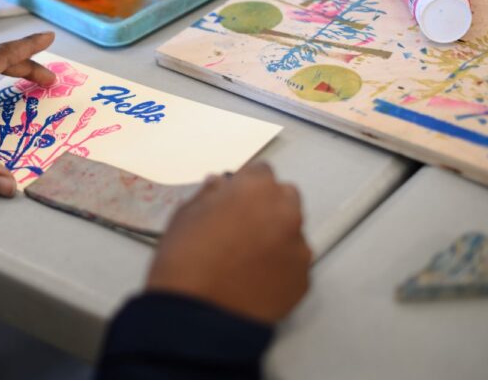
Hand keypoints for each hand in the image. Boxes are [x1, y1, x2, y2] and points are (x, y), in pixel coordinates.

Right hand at [146, 162, 311, 323]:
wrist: (197, 315)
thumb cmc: (186, 264)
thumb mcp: (184, 215)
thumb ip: (208, 195)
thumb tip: (217, 188)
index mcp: (256, 189)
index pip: (260, 172)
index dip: (244, 185)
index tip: (235, 196)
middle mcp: (285, 212)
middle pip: (284, 198)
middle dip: (266, 207)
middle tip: (240, 225)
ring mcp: (298, 247)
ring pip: (291, 231)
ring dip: (275, 236)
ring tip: (244, 257)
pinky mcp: (303, 279)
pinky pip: (294, 264)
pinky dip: (279, 266)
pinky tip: (253, 276)